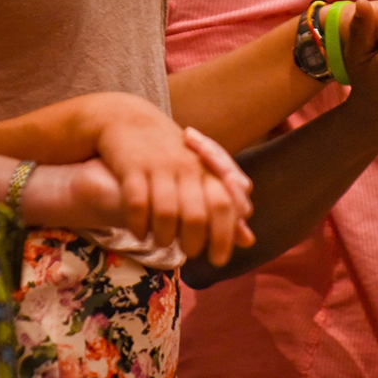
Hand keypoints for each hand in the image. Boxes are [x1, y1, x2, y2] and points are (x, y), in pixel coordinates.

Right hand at [91, 94, 251, 264]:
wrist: (128, 119)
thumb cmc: (172, 155)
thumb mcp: (202, 175)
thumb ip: (226, 207)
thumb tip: (248, 241)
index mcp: (207, 169)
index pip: (225, 205)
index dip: (225, 235)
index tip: (218, 259)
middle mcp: (186, 167)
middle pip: (197, 215)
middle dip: (194, 242)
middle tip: (189, 253)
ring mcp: (159, 165)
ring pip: (167, 213)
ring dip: (165, 237)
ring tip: (163, 243)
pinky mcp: (131, 166)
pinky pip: (136, 203)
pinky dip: (139, 225)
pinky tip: (140, 233)